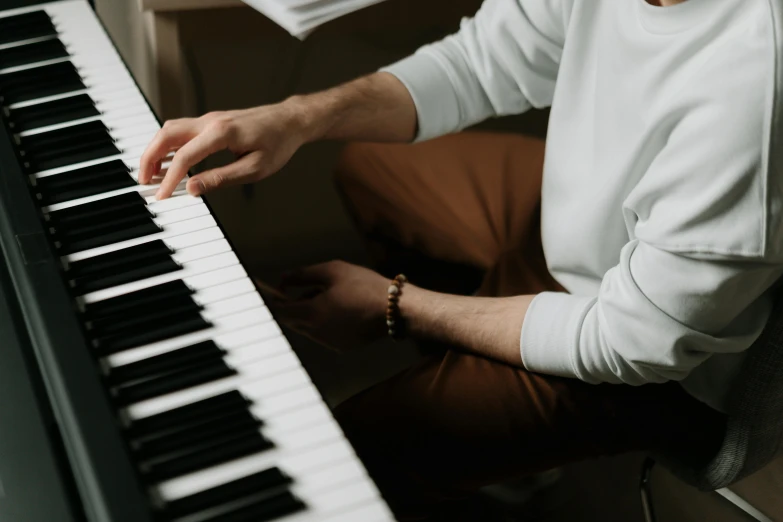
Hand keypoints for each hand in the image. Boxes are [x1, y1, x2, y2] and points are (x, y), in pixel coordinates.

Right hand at [139, 102, 309, 198]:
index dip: (169, 178)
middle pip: (166, 135)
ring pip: (170, 130)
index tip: (162, 196)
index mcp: (222, 133)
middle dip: (149, 158)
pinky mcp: (211, 122)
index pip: (185, 157)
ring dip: (156, 150)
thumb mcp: (254, 168)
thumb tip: (193, 189)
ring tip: (151, 174)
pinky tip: (168, 161)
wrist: (289, 121)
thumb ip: (221, 179)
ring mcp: (210, 119)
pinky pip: (181, 131)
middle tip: (144, 181)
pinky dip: (168, 145)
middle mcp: (211, 121)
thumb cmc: (278, 144)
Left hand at [268, 261, 389, 351]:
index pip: (281, 311)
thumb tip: (282, 279)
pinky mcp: (342, 346)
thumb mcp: (332, 270)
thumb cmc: (363, 285)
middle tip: (304, 288)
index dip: (274, 300)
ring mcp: (329, 342)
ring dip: (308, 314)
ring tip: (329, 295)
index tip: (274, 290)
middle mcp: (317, 332)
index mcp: (312, 313)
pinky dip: (322, 323)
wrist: (394, 309)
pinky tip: (340, 309)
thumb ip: (303, 274)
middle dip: (293, 306)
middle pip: (292, 321)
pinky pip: (322, 334)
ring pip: (307, 328)